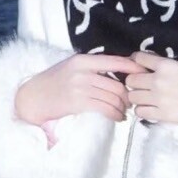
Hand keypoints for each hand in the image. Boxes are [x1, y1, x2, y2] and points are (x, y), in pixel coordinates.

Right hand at [15, 53, 140, 126]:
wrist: (33, 96)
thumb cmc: (53, 82)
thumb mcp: (72, 67)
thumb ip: (92, 68)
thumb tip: (118, 73)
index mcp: (83, 60)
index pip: (115, 61)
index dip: (133, 67)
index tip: (144, 73)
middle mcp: (83, 71)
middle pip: (117, 84)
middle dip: (128, 95)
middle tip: (131, 102)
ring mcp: (80, 87)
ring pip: (113, 97)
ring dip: (123, 107)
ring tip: (124, 112)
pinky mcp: (78, 102)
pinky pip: (105, 108)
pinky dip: (115, 114)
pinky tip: (117, 118)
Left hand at [125, 52, 177, 124]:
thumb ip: (166, 65)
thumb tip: (149, 64)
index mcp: (165, 65)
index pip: (139, 58)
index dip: (136, 61)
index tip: (139, 65)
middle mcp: (157, 81)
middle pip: (131, 79)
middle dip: (135, 81)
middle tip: (142, 84)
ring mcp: (157, 99)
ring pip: (132, 96)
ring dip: (137, 96)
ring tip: (145, 98)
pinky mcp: (160, 114)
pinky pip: (140, 112)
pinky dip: (142, 110)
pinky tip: (149, 108)